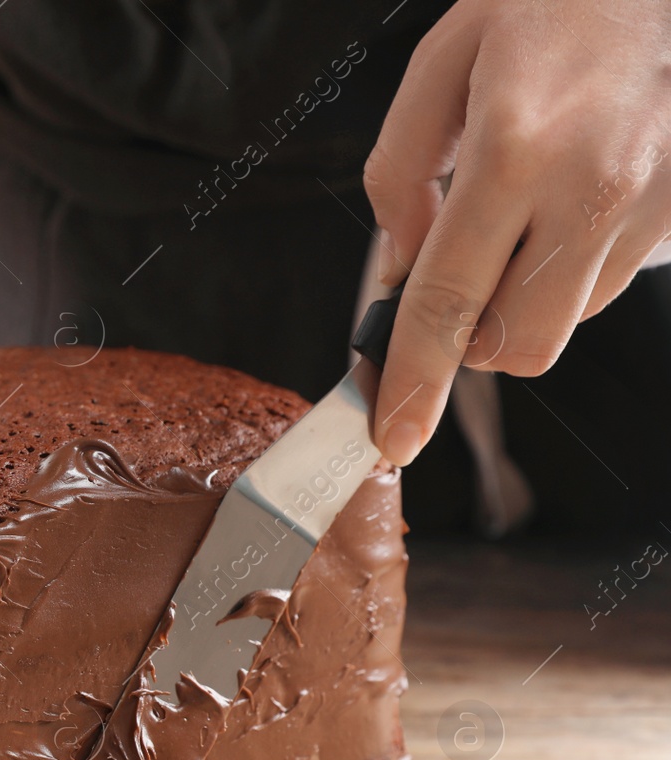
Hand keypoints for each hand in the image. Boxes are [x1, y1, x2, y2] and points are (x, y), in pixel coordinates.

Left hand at [364, 0, 670, 464]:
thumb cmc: (546, 3)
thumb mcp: (440, 63)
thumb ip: (400, 171)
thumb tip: (400, 265)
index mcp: (514, 149)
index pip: (449, 301)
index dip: (415, 379)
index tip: (394, 436)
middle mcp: (591, 188)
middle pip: (519, 343)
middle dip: (470, 341)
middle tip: (453, 285)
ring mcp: (652, 204)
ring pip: (566, 320)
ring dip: (523, 297)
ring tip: (520, 211)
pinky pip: (611, 281)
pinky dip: (570, 266)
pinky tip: (566, 200)